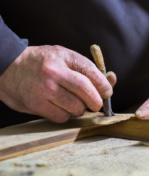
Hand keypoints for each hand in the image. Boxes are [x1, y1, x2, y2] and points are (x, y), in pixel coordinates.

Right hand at [0, 45, 115, 122]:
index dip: (104, 86)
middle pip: (87, 93)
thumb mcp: (64, 57)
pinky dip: (65, 116)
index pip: (92, 73)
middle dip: (96, 102)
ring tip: (72, 102)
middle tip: (95, 104)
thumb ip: (87, 69)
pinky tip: (59, 107)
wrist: (7, 66)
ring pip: (76, 109)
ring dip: (79, 109)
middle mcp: (54, 73)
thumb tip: (112, 79)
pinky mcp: (36, 105)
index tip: (107, 93)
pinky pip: (62, 118)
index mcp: (63, 57)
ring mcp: (44, 90)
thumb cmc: (41, 63)